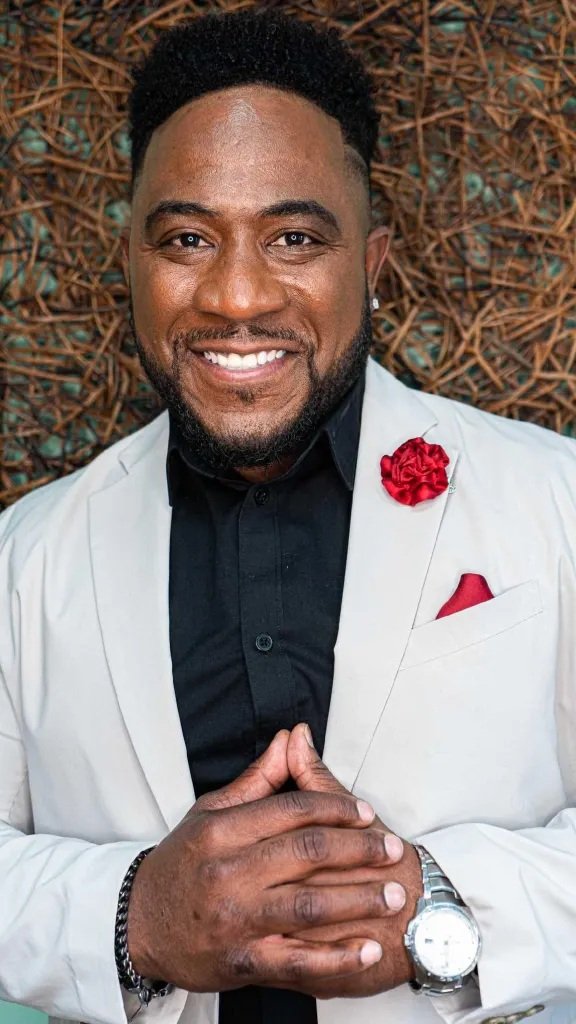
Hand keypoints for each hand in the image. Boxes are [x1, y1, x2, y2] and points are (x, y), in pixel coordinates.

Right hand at [127, 730, 405, 995]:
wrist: (138, 924)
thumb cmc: (181, 865)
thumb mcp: (210, 812)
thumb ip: (257, 779)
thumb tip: (291, 738)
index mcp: (221, 831)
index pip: (291, 810)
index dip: (336, 808)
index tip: (366, 813)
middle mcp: (229, 873)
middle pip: (307, 853)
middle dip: (360, 850)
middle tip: (394, 849)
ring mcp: (237, 919)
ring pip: (310, 905)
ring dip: (359, 900)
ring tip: (393, 895)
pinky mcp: (243, 961)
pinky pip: (299, 961)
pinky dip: (338, 957)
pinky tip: (367, 949)